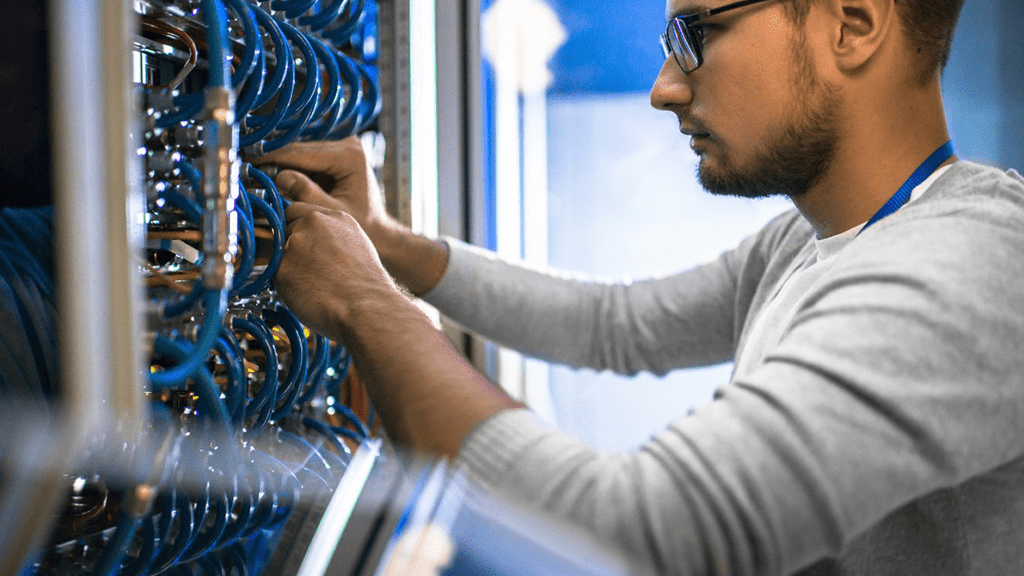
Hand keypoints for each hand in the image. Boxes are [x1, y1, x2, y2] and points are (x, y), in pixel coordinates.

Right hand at [257, 136, 449, 296]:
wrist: (380, 232)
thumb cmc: (364, 226)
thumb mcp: (330, 212)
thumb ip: (305, 194)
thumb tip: (278, 177)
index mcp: (350, 156)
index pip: (302, 154)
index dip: (273, 158)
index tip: (250, 162)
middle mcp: (348, 146)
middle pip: (300, 150)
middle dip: (274, 161)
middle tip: (246, 170)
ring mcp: (343, 149)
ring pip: (301, 154)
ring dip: (280, 164)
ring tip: (254, 175)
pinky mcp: (336, 157)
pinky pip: (306, 160)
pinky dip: (291, 169)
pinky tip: (272, 178)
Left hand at [274, 201, 399, 338]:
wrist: (365, 307)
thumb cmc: (366, 285)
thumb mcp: (357, 246)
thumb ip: (331, 236)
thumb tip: (314, 244)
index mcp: (335, 216)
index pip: (298, 210)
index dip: (296, 228)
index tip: (301, 243)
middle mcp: (313, 223)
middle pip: (284, 228)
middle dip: (289, 245)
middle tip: (307, 268)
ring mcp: (295, 243)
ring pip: (277, 251)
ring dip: (287, 264)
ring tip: (312, 283)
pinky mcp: (282, 266)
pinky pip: (274, 274)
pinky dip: (284, 285)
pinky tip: (307, 293)